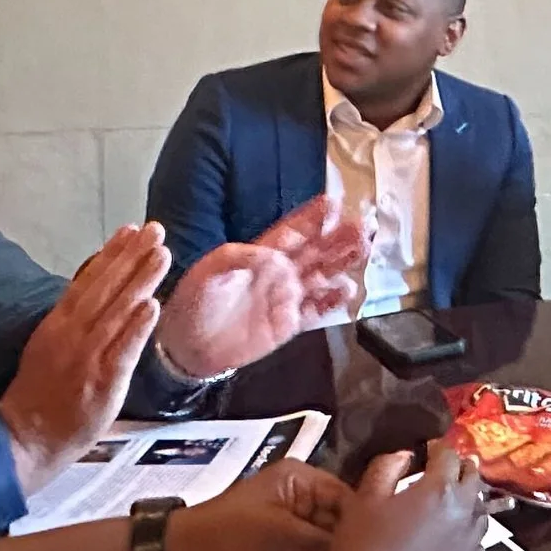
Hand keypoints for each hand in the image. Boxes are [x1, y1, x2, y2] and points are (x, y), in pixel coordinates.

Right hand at [0, 224, 167, 493]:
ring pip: (116, 313)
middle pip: (104, 289)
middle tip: (154, 230)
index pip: (87, 281)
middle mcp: (72, 335)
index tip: (130, 229)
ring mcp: (87, 358)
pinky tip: (152, 306)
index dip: (110, 254)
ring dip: (139, 281)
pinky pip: (122, 351)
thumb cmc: (42, 393)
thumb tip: (98, 289)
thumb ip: (74, 319)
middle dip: (131, 257)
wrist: (26, 438)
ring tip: (161, 255)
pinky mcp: (102, 382)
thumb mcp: (50, 345)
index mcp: (57, 324)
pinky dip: (137, 328)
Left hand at [157, 199, 369, 376]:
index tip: (333, 203)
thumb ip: (239, 258)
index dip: (311, 218)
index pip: (292, 231)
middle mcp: (278, 273)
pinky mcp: (287, 324)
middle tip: (362, 225)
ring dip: (342, 263)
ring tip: (363, 250)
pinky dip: (332, 301)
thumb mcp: (208, 271)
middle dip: (338, 238)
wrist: (186, 347)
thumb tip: (274, 256)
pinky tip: (347, 290)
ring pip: (321, 276)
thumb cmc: (193, 302)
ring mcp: (285, 298)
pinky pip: (315, 310)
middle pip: (315, 251)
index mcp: (260, 254)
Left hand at [170, 460, 348, 550]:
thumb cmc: (226, 531)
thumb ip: (316, 539)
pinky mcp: (284, 542)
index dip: (358, 521)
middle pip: (337, 518)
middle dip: (344, 543)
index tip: (369, 550)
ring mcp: (292, 520)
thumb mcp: (274, 532)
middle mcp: (300, 495)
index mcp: (299, 479)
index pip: (342, 496)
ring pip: (326, 537)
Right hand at [322, 442, 487, 550]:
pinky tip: (455, 539)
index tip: (426, 450)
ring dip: (468, 501)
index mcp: (440, 490)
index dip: (437, 449)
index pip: (449, 456)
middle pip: (474, 480)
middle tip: (442, 471)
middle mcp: (464, 513)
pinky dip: (470, 537)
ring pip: (481, 512)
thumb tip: (406, 455)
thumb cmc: (361, 550)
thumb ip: (387, 467)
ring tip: (450, 502)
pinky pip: (479, 546)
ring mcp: (470, 545)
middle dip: (459, 470)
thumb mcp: (363, 499)